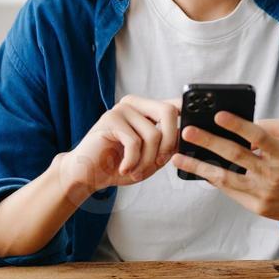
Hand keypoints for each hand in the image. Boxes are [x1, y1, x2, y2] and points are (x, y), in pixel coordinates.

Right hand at [56, 95, 181, 198]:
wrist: (86, 175)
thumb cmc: (118, 166)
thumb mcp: (150, 158)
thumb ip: (167, 147)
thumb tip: (186, 138)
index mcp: (145, 109)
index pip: (173, 105)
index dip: (187, 114)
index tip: (192, 131)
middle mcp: (134, 104)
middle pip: (167, 112)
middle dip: (169, 142)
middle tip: (158, 163)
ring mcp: (120, 109)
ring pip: (153, 134)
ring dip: (147, 161)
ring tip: (135, 171)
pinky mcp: (109, 120)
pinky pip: (134, 142)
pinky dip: (132, 162)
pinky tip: (123, 168)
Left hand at [173, 113, 278, 221]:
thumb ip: (272, 125)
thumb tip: (243, 122)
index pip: (257, 136)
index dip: (237, 125)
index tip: (218, 115)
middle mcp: (272, 173)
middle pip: (235, 156)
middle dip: (208, 142)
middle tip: (187, 132)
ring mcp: (264, 193)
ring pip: (225, 179)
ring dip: (199, 167)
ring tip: (178, 158)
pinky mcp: (258, 207)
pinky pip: (231, 192)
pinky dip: (214, 180)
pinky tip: (199, 171)